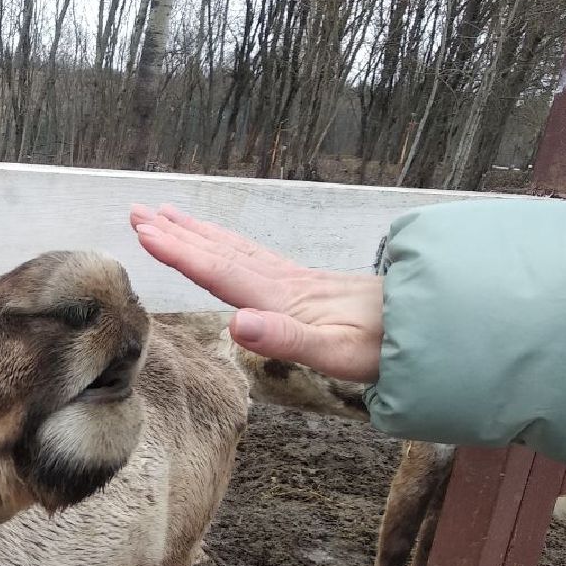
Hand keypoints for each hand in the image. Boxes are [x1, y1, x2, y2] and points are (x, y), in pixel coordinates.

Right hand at [130, 203, 385, 382]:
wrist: (427, 328)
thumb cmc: (381, 348)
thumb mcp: (334, 354)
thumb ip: (285, 339)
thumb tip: (236, 325)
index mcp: (280, 299)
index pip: (219, 271)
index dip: (179, 252)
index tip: (143, 231)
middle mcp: (282, 282)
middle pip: (220, 252)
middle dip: (177, 234)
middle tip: (138, 212)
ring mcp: (294, 281)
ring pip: (235, 249)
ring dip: (198, 233)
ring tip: (168, 215)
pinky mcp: (305, 287)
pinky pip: (253, 257)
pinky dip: (228, 244)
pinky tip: (224, 245)